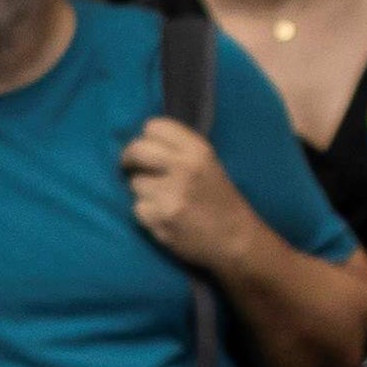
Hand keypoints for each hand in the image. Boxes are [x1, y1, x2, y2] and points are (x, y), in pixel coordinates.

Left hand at [119, 117, 253, 272]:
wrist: (236, 239)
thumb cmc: (220, 200)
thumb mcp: (208, 164)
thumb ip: (178, 150)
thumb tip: (138, 144)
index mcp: (198, 149)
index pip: (154, 126)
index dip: (146, 139)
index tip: (147, 149)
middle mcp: (184, 167)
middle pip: (136, 150)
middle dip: (129, 159)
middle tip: (132, 168)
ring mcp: (171, 193)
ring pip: (134, 183)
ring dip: (142, 192)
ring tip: (163, 200)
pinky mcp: (160, 218)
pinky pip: (137, 209)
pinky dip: (146, 214)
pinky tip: (164, 217)